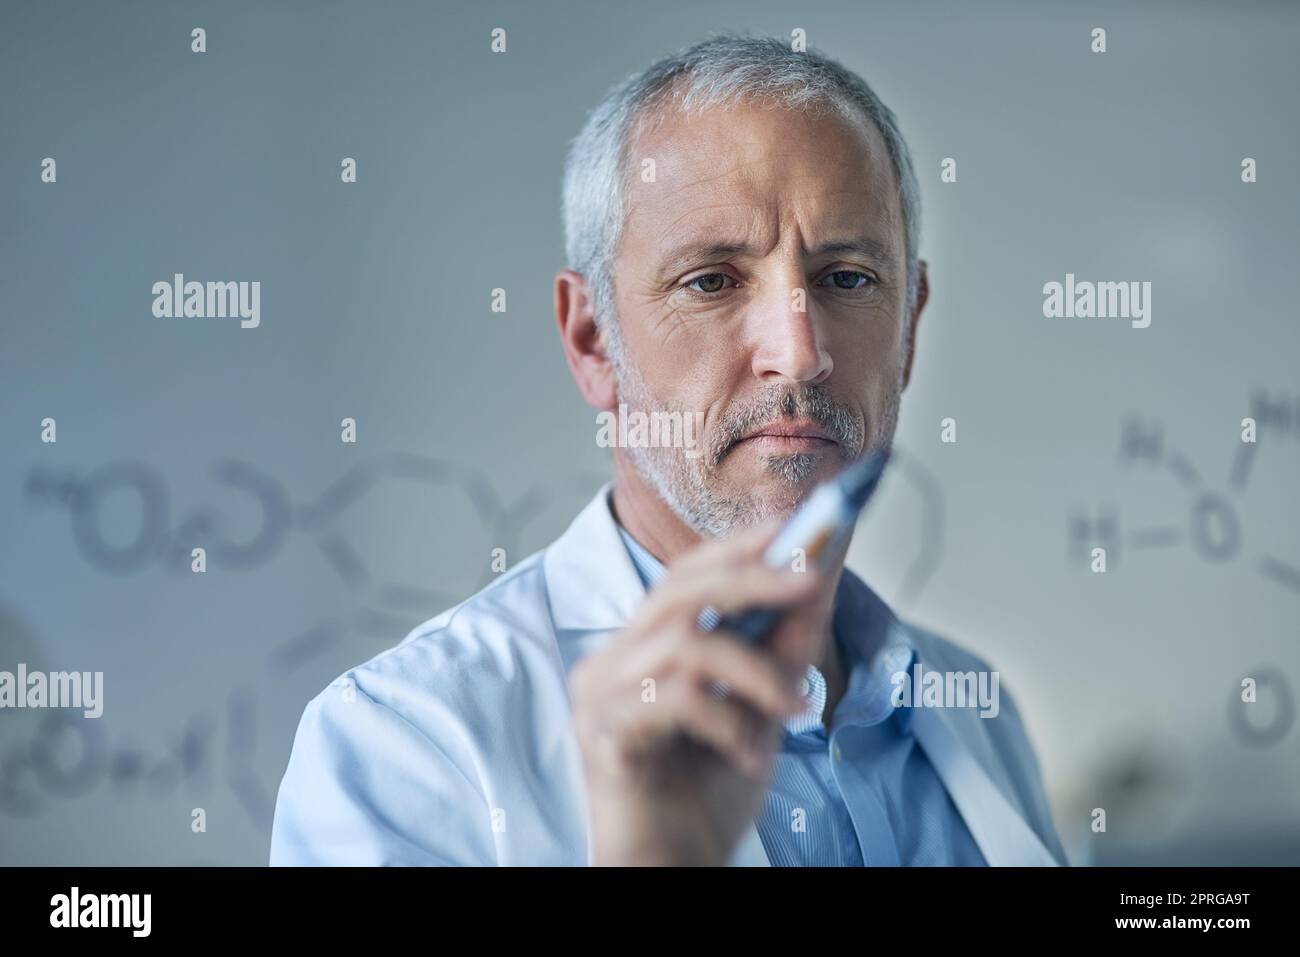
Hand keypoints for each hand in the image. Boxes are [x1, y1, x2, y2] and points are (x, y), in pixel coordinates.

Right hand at [569, 518, 836, 864]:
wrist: (673, 870)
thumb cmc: (706, 795)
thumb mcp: (761, 712)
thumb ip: (781, 650)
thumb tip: (815, 578)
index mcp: (641, 649)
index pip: (683, 576)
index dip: (735, 547)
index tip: (791, 527)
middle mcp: (610, 662)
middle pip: (677, 590)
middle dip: (752, 577)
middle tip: (813, 578)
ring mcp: (599, 697)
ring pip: (686, 642)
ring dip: (757, 670)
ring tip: (795, 709)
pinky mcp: (603, 735)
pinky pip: (675, 699)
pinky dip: (728, 721)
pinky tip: (751, 755)